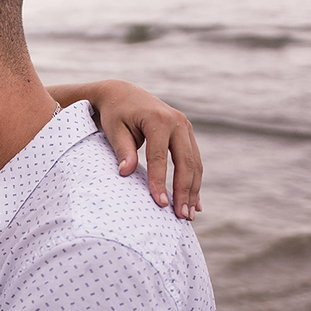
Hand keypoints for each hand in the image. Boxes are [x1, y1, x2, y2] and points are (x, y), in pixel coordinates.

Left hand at [49, 80, 202, 218]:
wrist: (123, 94)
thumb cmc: (115, 114)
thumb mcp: (114, 130)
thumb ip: (123, 151)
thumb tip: (126, 173)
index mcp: (158, 120)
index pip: (160, 157)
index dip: (160, 182)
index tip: (159, 204)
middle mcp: (177, 121)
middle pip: (186, 161)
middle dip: (184, 191)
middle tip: (182, 216)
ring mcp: (185, 126)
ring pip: (195, 162)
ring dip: (193, 190)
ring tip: (189, 215)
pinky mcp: (187, 133)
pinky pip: (195, 160)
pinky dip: (195, 181)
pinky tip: (196, 203)